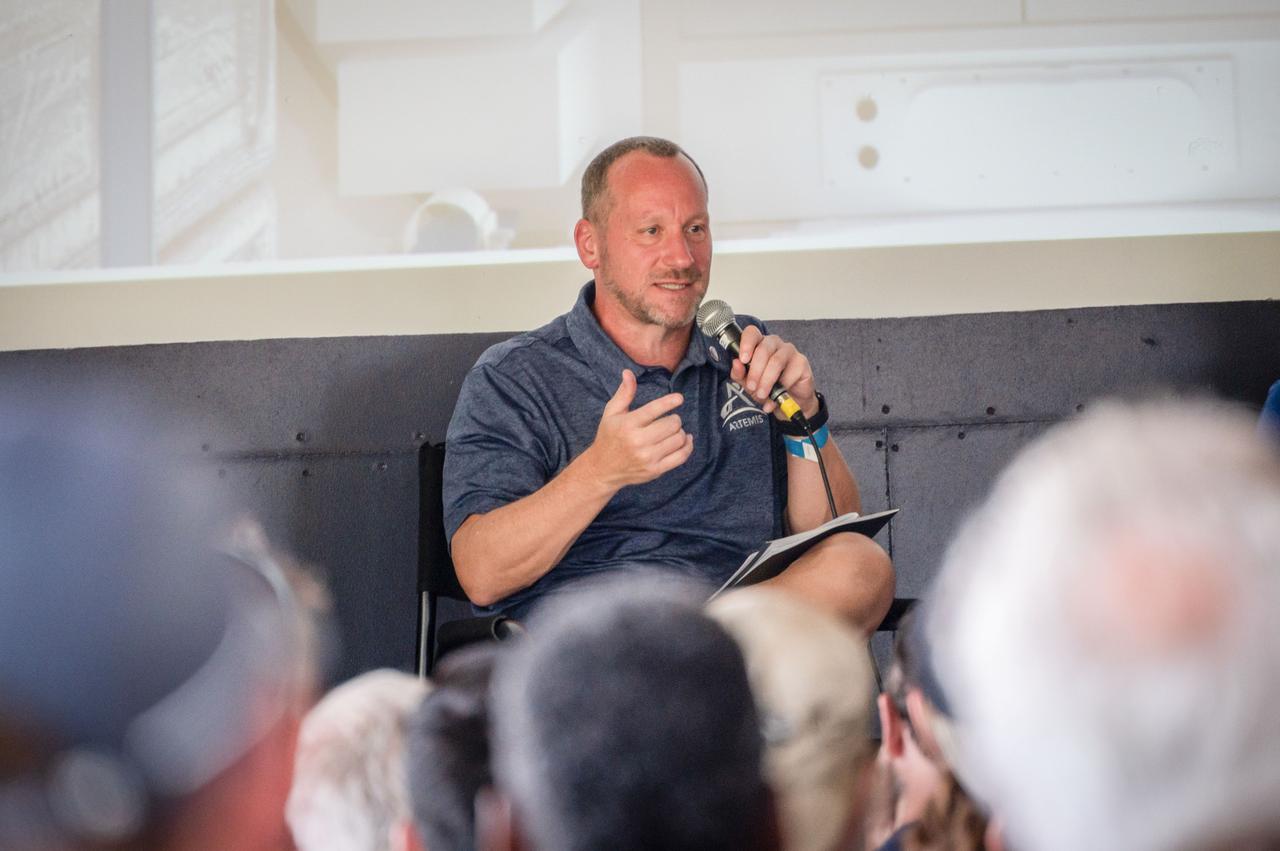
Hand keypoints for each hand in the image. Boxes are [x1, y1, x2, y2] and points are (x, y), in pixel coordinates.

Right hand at [583, 369, 693, 488]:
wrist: (602, 469)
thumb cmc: (608, 437)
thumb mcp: (612, 413)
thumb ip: (624, 393)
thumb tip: (628, 372)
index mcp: (628, 424)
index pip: (654, 410)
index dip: (670, 402)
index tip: (679, 398)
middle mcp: (638, 441)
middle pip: (671, 424)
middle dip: (674, 419)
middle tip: (669, 420)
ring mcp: (648, 458)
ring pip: (678, 439)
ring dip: (681, 432)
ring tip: (674, 431)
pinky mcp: (655, 470)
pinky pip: (681, 456)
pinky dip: (687, 447)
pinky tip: (685, 441)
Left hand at [730, 325, 819, 418]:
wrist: (790, 401)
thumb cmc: (768, 387)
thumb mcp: (748, 383)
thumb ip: (739, 374)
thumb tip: (736, 364)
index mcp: (759, 344)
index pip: (752, 333)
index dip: (746, 344)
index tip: (742, 360)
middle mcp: (774, 343)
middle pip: (763, 349)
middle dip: (755, 371)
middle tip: (752, 387)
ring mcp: (789, 351)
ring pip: (776, 361)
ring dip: (767, 380)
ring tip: (762, 394)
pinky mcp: (801, 362)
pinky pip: (790, 373)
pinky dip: (782, 387)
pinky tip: (777, 396)